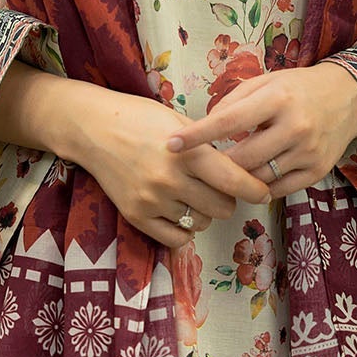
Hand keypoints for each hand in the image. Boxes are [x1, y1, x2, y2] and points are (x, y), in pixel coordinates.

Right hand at [75, 85, 271, 250]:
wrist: (92, 128)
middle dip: (227, 200)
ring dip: (204, 213)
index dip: (256, 190)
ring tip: (192, 195)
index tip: (263, 193)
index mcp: (188, 152)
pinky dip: (184, 229)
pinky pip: (176, 238)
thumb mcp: (180, 124)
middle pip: (222, 208)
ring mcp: (152, 200)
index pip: (235, 182)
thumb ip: (208, 147)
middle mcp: (171, 179)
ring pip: (201, 223)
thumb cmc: (140, 119)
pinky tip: (180, 212)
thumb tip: (242, 170)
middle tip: (219, 189)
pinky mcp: (136, 215)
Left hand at [165, 63, 356, 199]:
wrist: (349, 97)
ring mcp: (308, 152)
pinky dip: (261, 187)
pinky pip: (279, 189)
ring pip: (259, 178)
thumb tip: (203, 126)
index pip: (229, 120)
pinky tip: (253, 178)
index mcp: (277, 99)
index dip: (198, 135)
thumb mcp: (266, 82)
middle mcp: (294, 126)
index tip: (172, 144)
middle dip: (217, 166)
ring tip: (225, 174)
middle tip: (199, 167)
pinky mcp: (317, 171)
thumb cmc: (298, 88)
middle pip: (242, 159)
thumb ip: (233, 102)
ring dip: (237, 179)